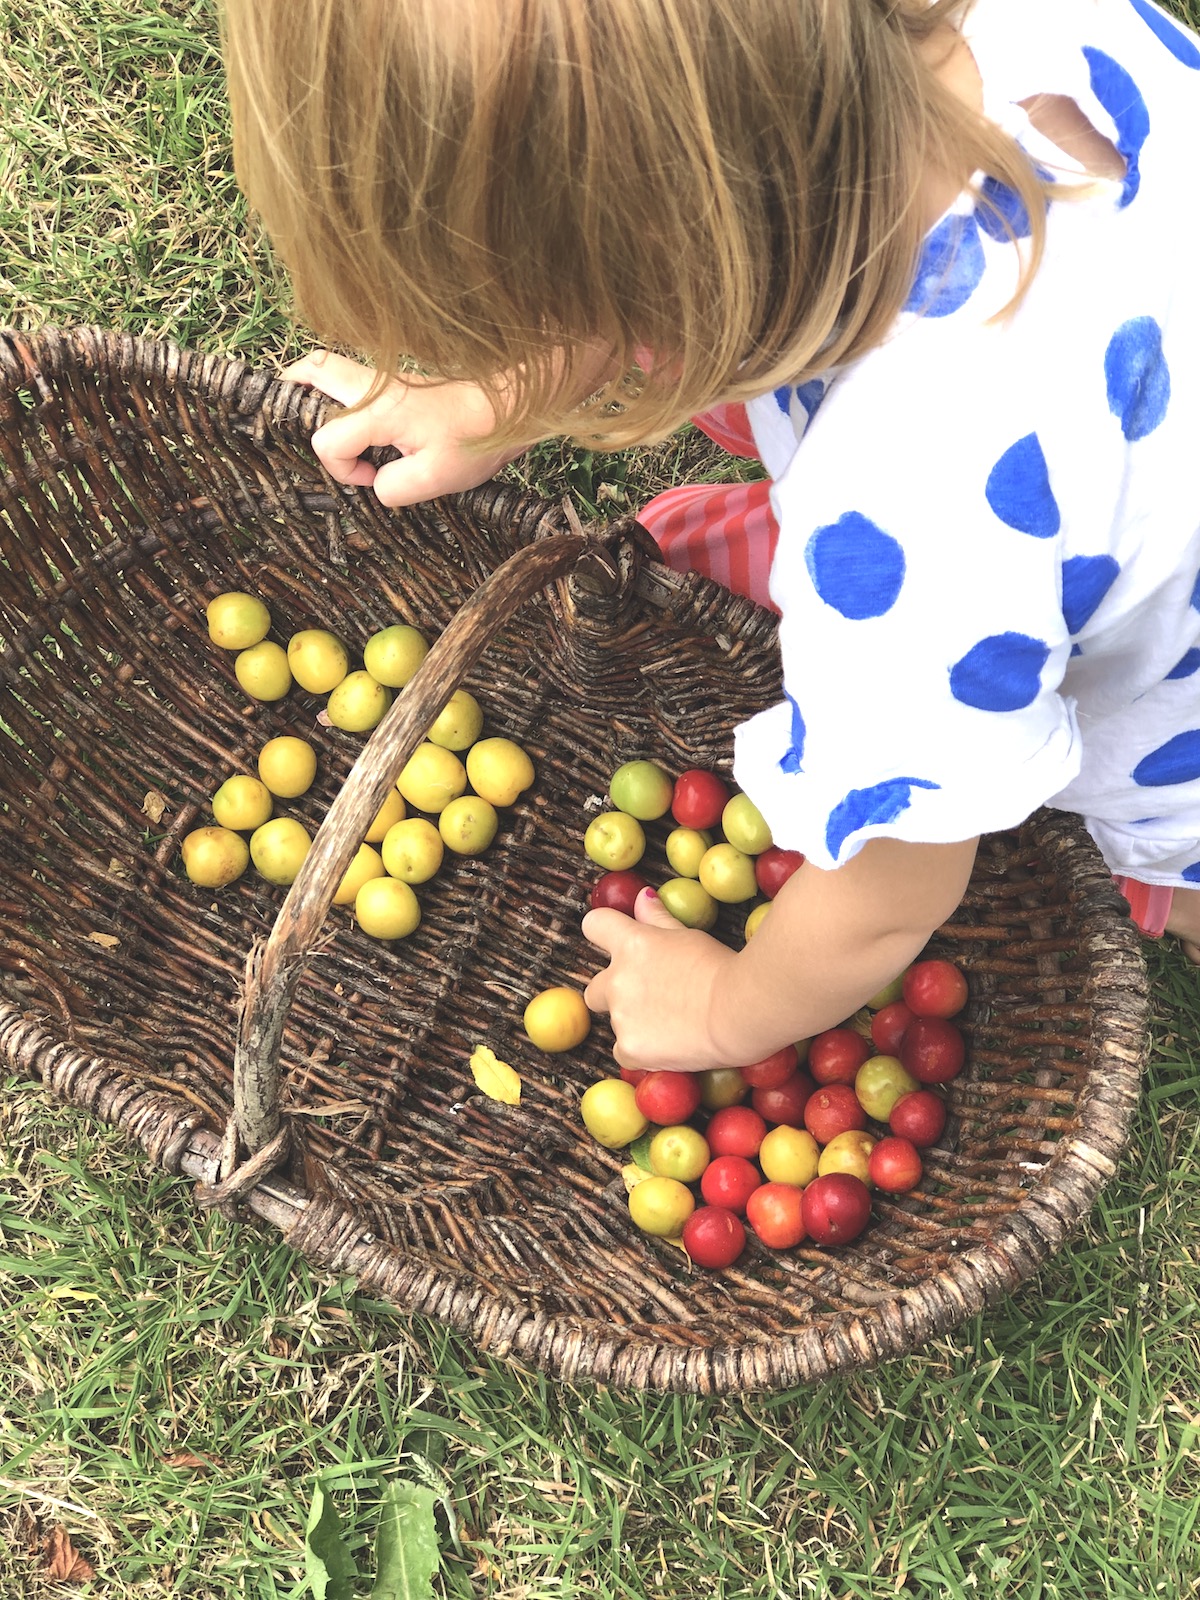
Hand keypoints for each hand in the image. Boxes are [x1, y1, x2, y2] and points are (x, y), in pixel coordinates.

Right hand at [280, 351, 526, 506]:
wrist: (513, 404)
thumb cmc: (477, 438)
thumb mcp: (436, 478)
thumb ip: (394, 489)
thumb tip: (378, 487)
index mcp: (379, 412)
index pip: (328, 440)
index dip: (342, 469)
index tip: (372, 479)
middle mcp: (376, 388)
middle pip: (314, 370)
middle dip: (292, 393)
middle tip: (287, 417)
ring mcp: (388, 380)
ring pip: (332, 367)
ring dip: (315, 388)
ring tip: (309, 414)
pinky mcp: (403, 383)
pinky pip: (357, 379)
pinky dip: (341, 392)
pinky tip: (352, 419)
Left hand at [582, 888, 738, 1073]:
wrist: (744, 1010)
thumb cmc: (724, 968)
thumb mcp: (690, 936)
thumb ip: (658, 919)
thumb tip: (641, 896)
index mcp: (632, 944)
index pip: (595, 925)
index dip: (603, 933)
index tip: (616, 943)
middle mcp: (619, 980)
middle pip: (594, 988)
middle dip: (615, 993)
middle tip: (652, 998)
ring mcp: (622, 1016)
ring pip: (616, 1022)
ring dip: (635, 1022)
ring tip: (676, 1023)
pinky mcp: (632, 1048)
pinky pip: (625, 1052)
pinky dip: (642, 1051)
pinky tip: (670, 1046)